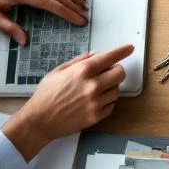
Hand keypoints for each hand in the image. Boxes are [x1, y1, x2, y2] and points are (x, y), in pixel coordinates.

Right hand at [1, 44, 133, 159]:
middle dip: (116, 71)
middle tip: (107, 73)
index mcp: (82, 71)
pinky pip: (112, 105)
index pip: (110, 57)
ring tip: (95, 90)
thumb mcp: (58, 71)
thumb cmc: (46, 95)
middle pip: (120, 73)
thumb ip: (79, 61)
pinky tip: (93, 101)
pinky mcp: (97, 116)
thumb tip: (96, 54)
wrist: (39, 121)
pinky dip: (106, 101)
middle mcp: (92, 86)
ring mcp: (96, 102)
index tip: (129, 48)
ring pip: (117, 90)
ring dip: (110, 87)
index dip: (122, 51)